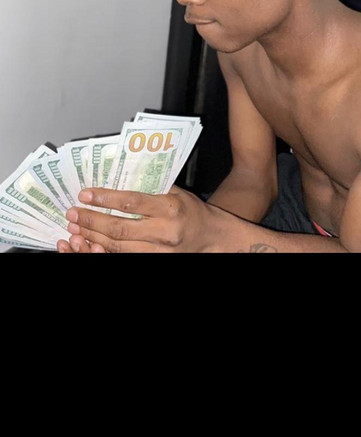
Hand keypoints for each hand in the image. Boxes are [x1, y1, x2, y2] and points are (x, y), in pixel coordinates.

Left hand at [56, 186, 212, 252]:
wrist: (211, 237)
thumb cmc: (192, 211)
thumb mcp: (176, 193)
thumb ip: (151, 186)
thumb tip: (118, 176)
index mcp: (170, 208)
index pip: (132, 202)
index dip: (106, 198)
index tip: (86, 194)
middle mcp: (164, 231)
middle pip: (120, 227)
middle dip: (92, 220)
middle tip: (73, 213)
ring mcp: (159, 250)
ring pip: (118, 246)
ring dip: (93, 236)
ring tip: (75, 228)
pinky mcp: (155, 260)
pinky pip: (125, 256)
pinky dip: (105, 249)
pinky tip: (91, 241)